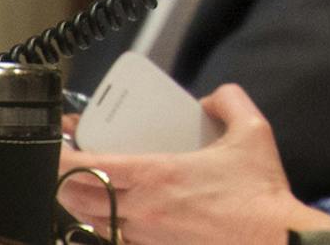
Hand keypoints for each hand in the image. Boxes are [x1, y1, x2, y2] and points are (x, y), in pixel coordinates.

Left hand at [61, 86, 301, 244]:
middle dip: (62, 178)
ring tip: (82, 183)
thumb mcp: (253, 131)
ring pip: (93, 220)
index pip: (93, 165)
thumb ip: (229, 101)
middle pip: (80, 196)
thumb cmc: (260, 193)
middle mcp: (145, 208)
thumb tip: (209, 99)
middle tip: (65, 159)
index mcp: (160, 175)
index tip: (57, 141)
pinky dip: (105, 224)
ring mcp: (146, 235)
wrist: (272, 240)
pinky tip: (112, 213)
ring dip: (80, 202)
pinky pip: (115, 239)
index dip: (64, 154)